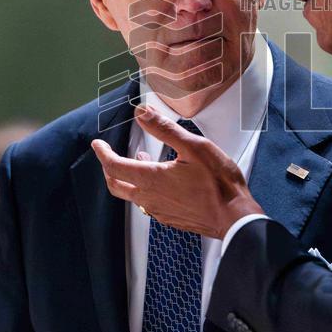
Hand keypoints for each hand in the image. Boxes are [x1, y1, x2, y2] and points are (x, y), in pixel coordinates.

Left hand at [92, 105, 263, 237]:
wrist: (234, 217)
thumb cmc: (218, 183)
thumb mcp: (194, 147)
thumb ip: (164, 129)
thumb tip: (141, 113)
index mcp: (151, 179)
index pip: (115, 166)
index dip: (103, 154)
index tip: (97, 144)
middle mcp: (149, 198)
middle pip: (117, 185)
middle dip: (109, 169)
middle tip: (108, 156)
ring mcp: (159, 211)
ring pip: (133, 195)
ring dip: (129, 178)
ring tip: (139, 161)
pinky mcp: (170, 218)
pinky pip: (148, 204)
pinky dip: (145, 189)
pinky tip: (160, 180)